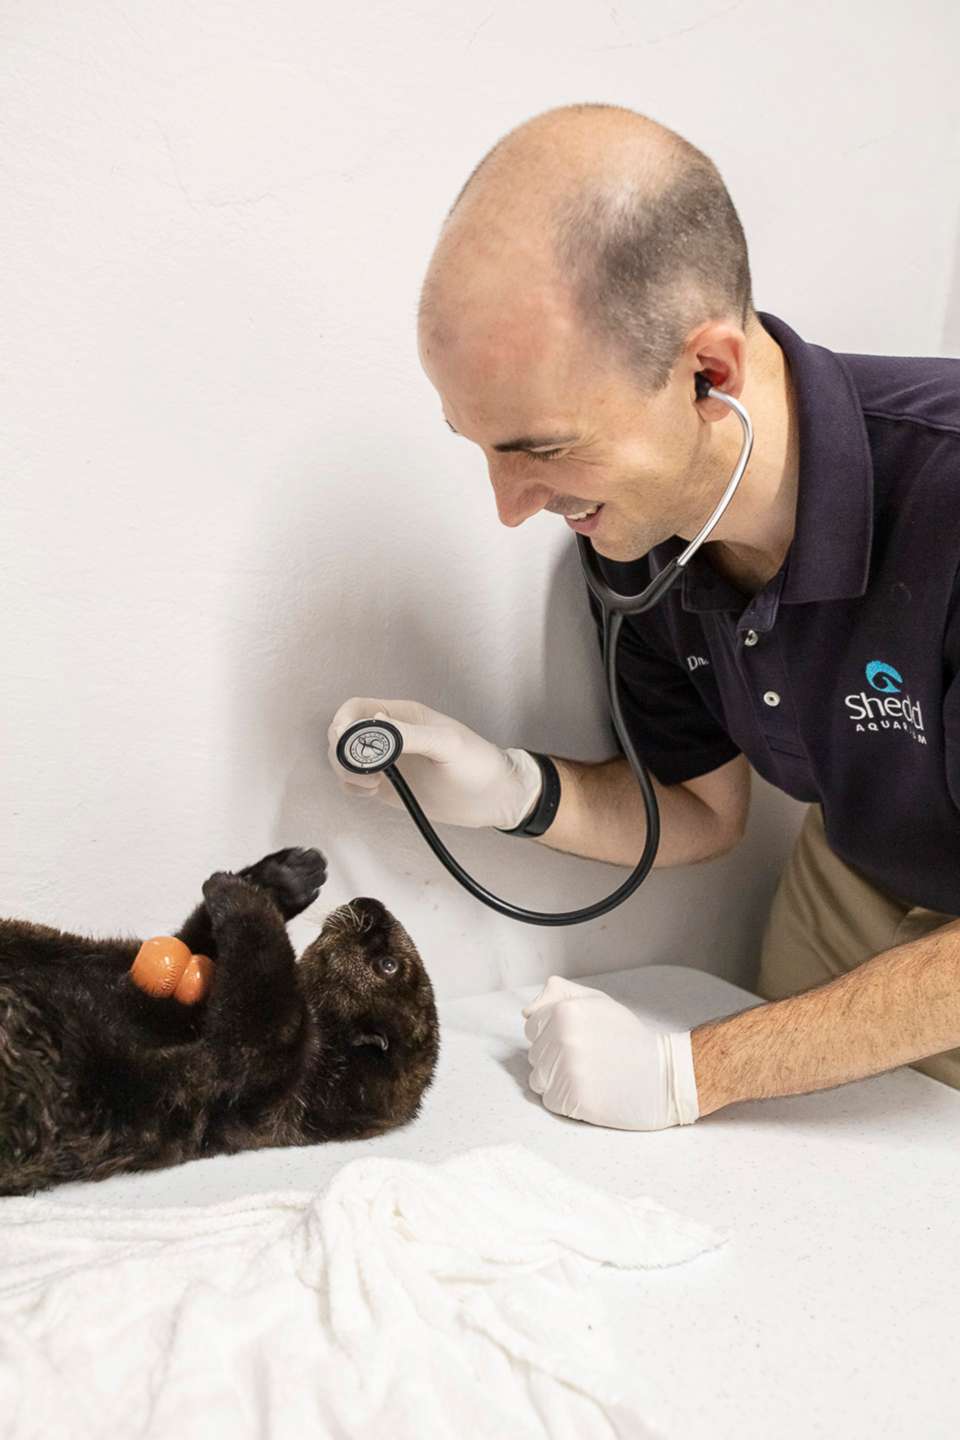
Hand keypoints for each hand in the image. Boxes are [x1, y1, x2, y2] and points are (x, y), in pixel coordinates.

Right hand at [327, 697, 542, 829]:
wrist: (494, 799)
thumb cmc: (478, 764)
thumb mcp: (448, 744)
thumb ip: (411, 735)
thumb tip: (374, 727)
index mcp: (402, 716)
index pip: (356, 709)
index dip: (343, 722)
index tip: (344, 742)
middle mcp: (389, 736)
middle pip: (343, 735)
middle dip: (343, 752)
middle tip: (366, 771)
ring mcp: (387, 763)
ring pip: (344, 760)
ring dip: (346, 771)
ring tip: (373, 784)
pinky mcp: (387, 786)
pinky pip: (354, 783)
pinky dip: (352, 787)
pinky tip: (373, 791)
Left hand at [522, 975, 699, 1129]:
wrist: (663, 1076)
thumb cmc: (627, 1038)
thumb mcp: (597, 1002)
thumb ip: (558, 995)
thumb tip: (527, 1012)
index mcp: (566, 1011)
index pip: (531, 1028)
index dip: (552, 1034)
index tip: (578, 1039)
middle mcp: (563, 1039)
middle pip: (534, 1055)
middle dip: (554, 1058)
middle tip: (589, 1058)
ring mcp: (568, 1070)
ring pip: (538, 1080)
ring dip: (558, 1081)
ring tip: (588, 1075)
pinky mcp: (574, 1100)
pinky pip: (551, 1102)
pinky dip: (566, 1101)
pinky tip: (590, 1091)